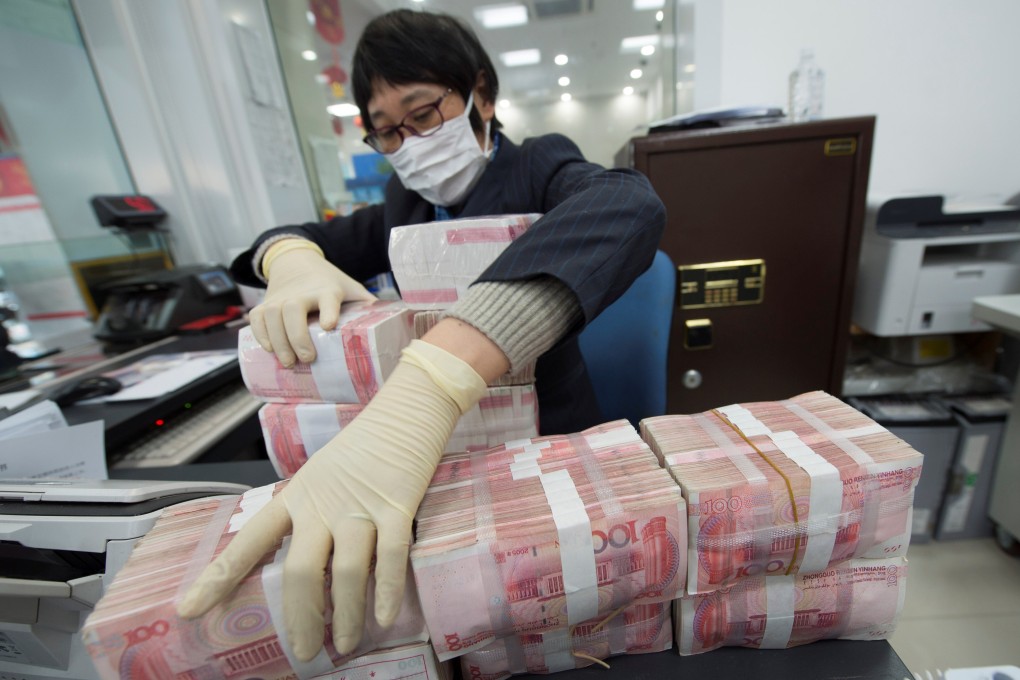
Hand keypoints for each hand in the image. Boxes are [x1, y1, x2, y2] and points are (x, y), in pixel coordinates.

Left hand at [177, 340, 487, 660]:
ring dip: (346, 613)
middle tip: (304, 651)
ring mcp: (360, 506)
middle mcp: (322, 504)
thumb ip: (308, 515)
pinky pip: (391, 555)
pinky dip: (387, 590)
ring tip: (346, 643)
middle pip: (300, 569)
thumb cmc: (363, 447)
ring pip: (347, 569)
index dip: (219, 577)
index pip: (250, 540)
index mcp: (297, 496)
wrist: (406, 411)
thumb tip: (300, 568)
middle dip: (300, 617)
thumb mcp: (321, 476)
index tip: (189, 611)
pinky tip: (384, 617)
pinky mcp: (398, 506)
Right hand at [249, 242, 375, 365]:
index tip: (329, 326)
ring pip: (272, 316)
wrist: (296, 262)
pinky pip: (257, 319)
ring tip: (288, 362)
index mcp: (327, 289)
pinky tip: (269, 350)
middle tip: (306, 359)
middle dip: (297, 336)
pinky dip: (261, 335)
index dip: (328, 311)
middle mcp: (301, 292)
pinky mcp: (265, 303)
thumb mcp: (350, 288)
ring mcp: (280, 297)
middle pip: (293, 310)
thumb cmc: (328, 283)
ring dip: (278, 341)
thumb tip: (391, 328)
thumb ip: (366, 306)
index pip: (328, 298)